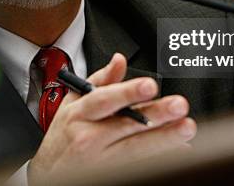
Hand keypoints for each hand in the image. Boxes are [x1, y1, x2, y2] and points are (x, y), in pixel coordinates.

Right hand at [28, 53, 195, 184]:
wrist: (46, 176)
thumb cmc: (62, 137)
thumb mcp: (72, 104)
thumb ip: (99, 81)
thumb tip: (119, 60)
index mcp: (80, 113)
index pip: (105, 99)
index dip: (128, 92)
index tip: (150, 86)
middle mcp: (89, 137)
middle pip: (126, 125)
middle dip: (156, 115)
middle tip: (179, 106)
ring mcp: (100, 161)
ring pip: (136, 149)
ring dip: (164, 139)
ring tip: (186, 129)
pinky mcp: (109, 175)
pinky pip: (138, 166)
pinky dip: (160, 159)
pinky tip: (179, 152)